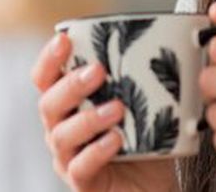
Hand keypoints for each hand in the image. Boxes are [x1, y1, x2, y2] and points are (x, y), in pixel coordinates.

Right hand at [32, 33, 176, 191]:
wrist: (153, 187)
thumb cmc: (145, 142)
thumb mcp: (142, 106)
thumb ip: (142, 80)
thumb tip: (170, 43)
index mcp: (69, 105)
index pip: (45, 78)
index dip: (49, 58)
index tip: (64, 38)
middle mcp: (61, 129)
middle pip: (48, 104)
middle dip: (71, 85)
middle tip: (98, 71)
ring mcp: (68, 158)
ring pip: (61, 136)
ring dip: (88, 118)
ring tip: (117, 108)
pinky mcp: (82, 183)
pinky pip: (79, 167)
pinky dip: (96, 151)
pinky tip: (116, 140)